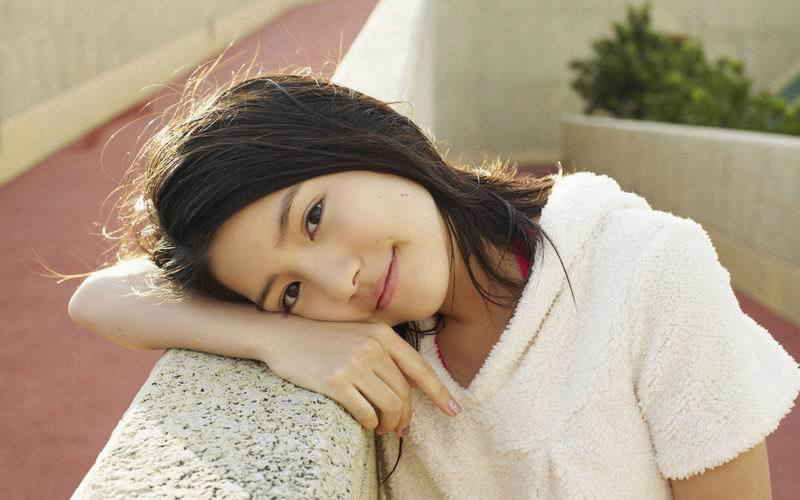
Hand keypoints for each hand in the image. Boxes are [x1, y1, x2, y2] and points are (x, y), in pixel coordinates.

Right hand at [262, 320, 459, 435]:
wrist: (282, 335)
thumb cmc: (322, 338)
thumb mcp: (359, 334)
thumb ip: (384, 352)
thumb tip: (407, 387)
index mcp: (382, 334)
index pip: (419, 369)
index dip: (439, 393)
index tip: (454, 411)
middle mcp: (372, 347)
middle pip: (404, 393)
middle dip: (406, 416)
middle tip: (400, 429)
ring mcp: (354, 364)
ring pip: (389, 405)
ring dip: (389, 424)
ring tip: (383, 428)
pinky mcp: (335, 381)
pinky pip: (365, 412)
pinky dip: (370, 423)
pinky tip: (365, 423)